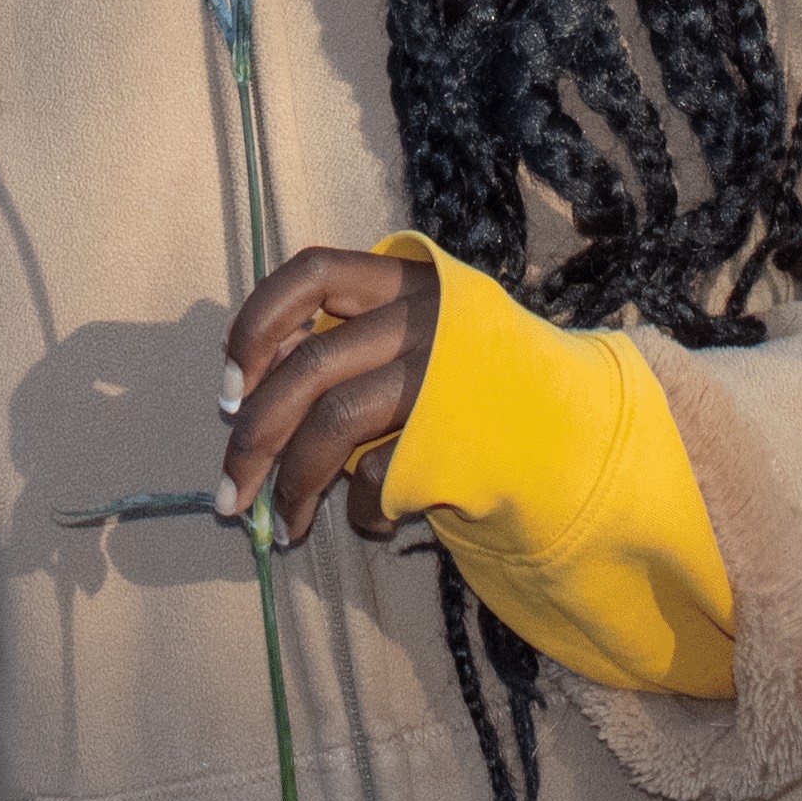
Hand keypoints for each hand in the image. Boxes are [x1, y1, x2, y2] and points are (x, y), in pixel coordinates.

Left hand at [222, 246, 439, 540]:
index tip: (228, 390)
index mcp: (408, 279)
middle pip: (312, 366)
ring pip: (338, 422)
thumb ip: (341, 344)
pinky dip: (363, 506)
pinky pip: (382, 472)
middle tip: (228, 497)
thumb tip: (244, 395)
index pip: (311, 274)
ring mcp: (445, 372)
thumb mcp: (413, 335)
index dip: (257, 326)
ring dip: (295, 484)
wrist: (573, 427)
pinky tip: (370, 521)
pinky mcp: (461, 431)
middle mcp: (426, 316)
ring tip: (283, 527)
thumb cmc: (467, 380)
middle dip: (256, 438)